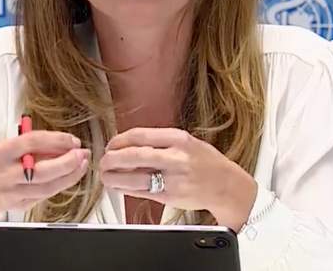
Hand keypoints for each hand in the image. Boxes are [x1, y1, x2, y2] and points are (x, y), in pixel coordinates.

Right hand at [0, 130, 89, 220]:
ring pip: (48, 187)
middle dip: (68, 162)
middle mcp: (5, 173)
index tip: (72, 140)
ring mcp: (12, 192)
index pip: (32, 142)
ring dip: (69, 176)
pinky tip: (68, 177)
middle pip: (43, 170)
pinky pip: (45, 195)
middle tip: (82, 154)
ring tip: (81, 165)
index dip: (56, 140)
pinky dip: (60, 185)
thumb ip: (29, 144)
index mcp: (0, 153)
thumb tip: (59, 144)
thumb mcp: (3, 147)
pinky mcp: (19, 205)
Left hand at [99, 127, 255, 229]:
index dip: (118, 140)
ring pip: (135, 177)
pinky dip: (127, 189)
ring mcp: (174, 178)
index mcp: (178, 138)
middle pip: (134, 155)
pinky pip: (142, 192)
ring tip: (106, 176)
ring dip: (115, 178)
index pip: (139, 135)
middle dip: (112, 159)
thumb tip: (127, 144)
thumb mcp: (186, 142)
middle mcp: (176, 157)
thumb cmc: (206, 163)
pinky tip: (120, 186)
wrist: (228, 186)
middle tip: (103, 161)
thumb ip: (160, 142)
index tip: (110, 145)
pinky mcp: (171, 196)